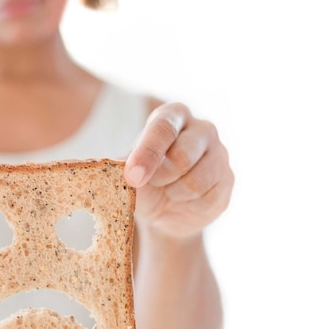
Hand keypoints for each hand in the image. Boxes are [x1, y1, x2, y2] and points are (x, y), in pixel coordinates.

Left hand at [125, 102, 233, 239]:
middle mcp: (201, 128)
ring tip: (167, 190)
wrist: (165, 213)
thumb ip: (120, 166)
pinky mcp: (227, 179)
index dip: (147, 153)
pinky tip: (184, 200)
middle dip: (160, 176)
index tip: (132, 177)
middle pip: (183, 154)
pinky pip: (209, 198)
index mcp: (172, 116)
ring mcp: (219, 152)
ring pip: (197, 180)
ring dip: (174, 193)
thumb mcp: (126, 172)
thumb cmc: (142, 182)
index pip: (163, 127)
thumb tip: (99, 166)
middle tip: (149, 184)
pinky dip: (189, 206)